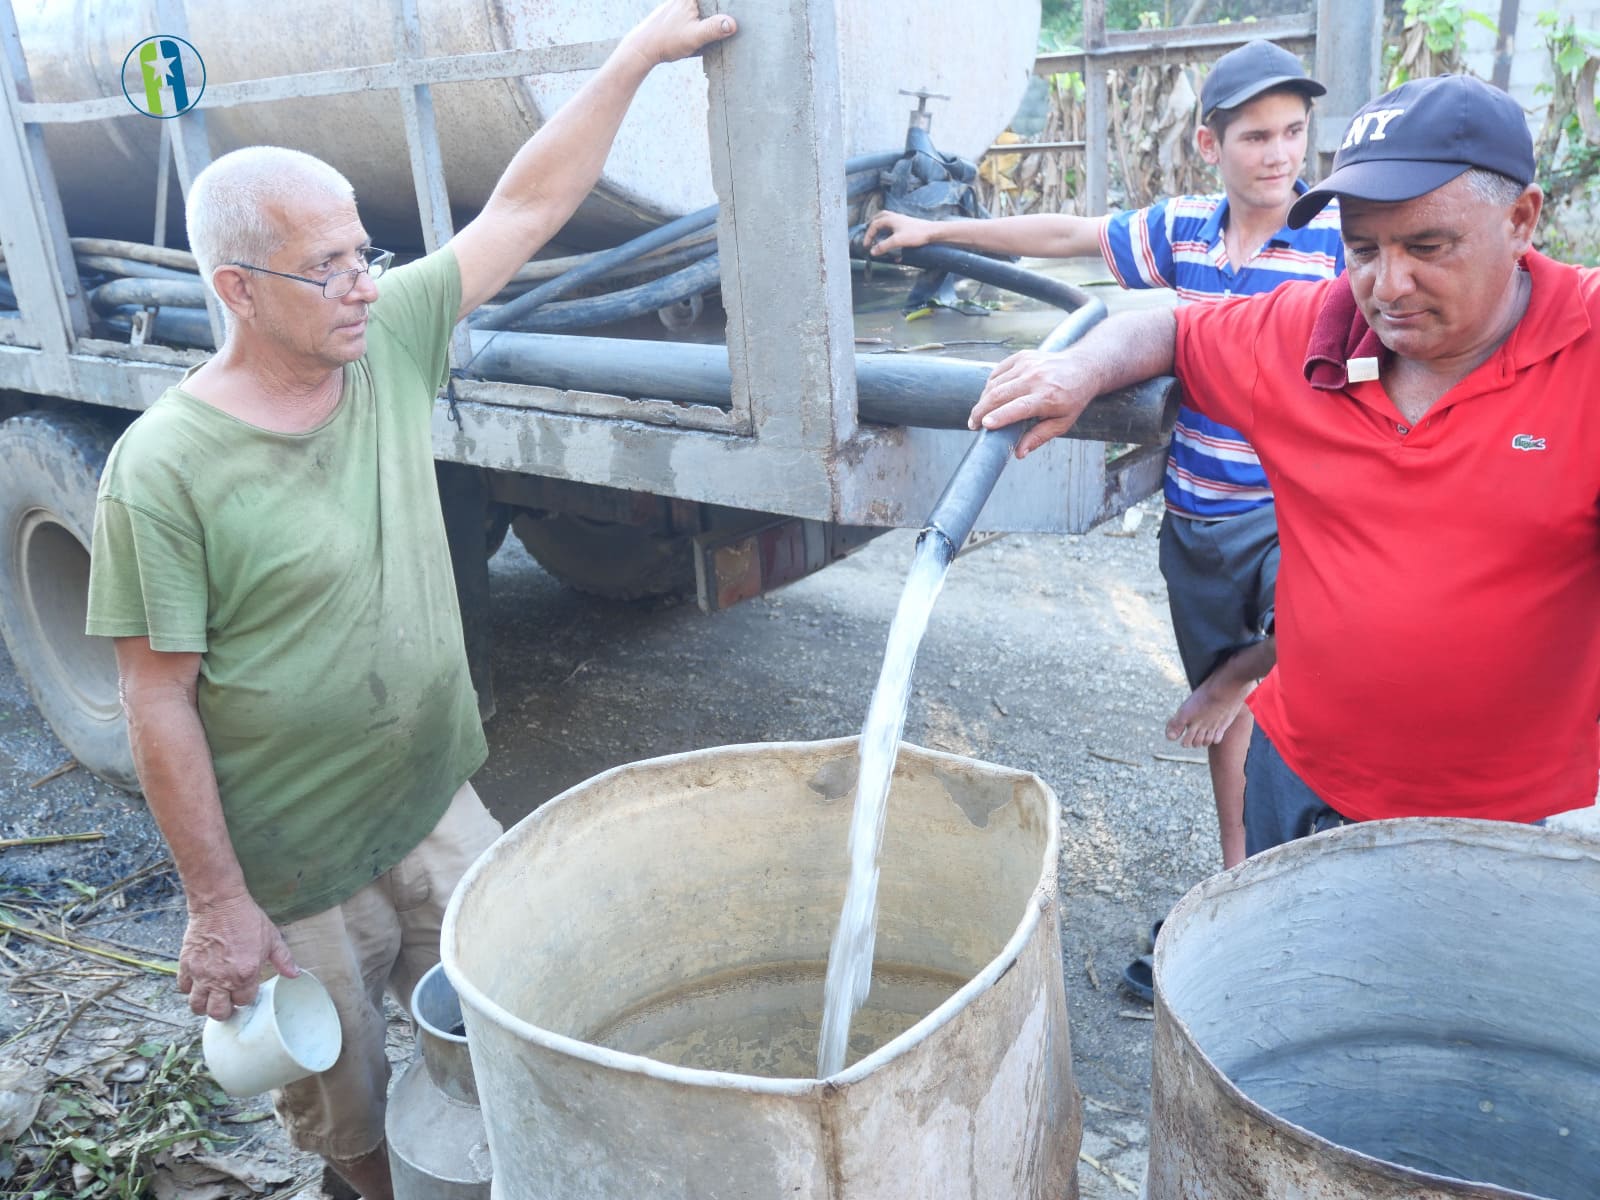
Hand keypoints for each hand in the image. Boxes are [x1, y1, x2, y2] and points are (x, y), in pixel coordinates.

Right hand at [177, 892, 298, 1020]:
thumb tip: (294, 974)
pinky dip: (190, 989)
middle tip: (227, 1002)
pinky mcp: (187, 965)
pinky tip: (199, 981)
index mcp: (245, 973)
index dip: (246, 997)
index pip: (244, 1001)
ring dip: (205, 1005)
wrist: (219, 902)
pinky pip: (183, 988)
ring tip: (212, 996)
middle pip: (218, 1012)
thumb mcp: (272, 938)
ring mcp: (202, 973)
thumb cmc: (246, 919)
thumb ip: (283, 959)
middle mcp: (222, 978)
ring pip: (197, 1006)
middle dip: (224, 1011)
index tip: (245, 990)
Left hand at [620, 0, 737, 69]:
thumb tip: (733, 24)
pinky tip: (707, 30)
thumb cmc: (667, 40)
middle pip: (709, 4)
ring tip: (722, 28)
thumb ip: (714, 29)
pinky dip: (701, 21)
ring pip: (700, 9)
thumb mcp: (695, 36)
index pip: (713, 0)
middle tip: (730, 25)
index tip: (734, 10)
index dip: (724, 5)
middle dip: (719, 11)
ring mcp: (679, 6)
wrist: (642, 48)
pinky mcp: (676, 16)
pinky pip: (693, 15)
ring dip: (711, 18)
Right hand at [864, 211, 936, 254]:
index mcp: (890, 219)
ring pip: (886, 219)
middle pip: (879, 217)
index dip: (868, 235)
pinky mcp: (906, 224)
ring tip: (877, 233)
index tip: (866, 245)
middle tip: (868, 232)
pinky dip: (888, 228)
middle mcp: (895, 217)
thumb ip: (884, 246)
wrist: (932, 232)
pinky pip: (893, 224)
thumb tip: (872, 252)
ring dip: (880, 225)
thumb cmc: (916, 234)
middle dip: (872, 225)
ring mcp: (901, 220)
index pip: (874, 225)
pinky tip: (890, 235)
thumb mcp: (897, 241)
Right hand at [969, 349, 1096, 457]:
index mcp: (1048, 397)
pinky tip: (989, 397)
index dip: (999, 417)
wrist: (1083, 367)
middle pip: (999, 394)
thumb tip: (1018, 453)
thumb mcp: (1062, 423)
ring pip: (995, 383)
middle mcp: (1036, 378)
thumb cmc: (1072, 399)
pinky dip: (989, 385)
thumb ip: (1039, 437)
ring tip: (979, 414)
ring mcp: (1027, 364)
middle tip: (972, 425)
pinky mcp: (1022, 356)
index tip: (984, 426)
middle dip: (981, 411)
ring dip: (983, 400)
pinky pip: (997, 372)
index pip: (1018, 407)